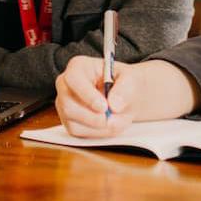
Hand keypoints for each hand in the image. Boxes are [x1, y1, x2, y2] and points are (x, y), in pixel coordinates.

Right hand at [54, 57, 197, 138]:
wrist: (130, 95)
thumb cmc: (130, 83)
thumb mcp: (135, 80)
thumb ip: (127, 88)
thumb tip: (115, 104)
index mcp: (78, 67)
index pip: (73, 79)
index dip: (86, 95)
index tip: (104, 107)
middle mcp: (66, 84)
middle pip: (66, 104)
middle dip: (91, 117)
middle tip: (113, 122)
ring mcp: (65, 104)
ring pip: (71, 121)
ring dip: (95, 127)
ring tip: (117, 123)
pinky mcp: (70, 120)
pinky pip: (76, 132)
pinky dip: (94, 134)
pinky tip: (110, 127)